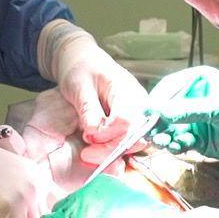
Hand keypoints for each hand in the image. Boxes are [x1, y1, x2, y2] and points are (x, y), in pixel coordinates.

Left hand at [39, 22, 150, 157]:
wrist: (83, 63)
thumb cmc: (81, 70)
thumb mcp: (79, 85)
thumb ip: (88, 109)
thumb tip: (95, 133)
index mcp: (128, 91)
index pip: (127, 121)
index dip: (108, 134)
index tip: (87, 136)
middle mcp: (140, 105)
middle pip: (135, 137)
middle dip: (110, 150)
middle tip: (85, 154)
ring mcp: (138, 116)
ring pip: (133, 144)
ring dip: (110, 153)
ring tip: (87, 153)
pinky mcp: (131, 125)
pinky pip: (127, 143)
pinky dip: (111, 151)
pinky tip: (94, 152)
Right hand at [147, 66, 218, 168]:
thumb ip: (190, 110)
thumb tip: (158, 111)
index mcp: (198, 80)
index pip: (168, 88)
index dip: (156, 101)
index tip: (146, 114)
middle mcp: (192, 99)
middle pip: (164, 109)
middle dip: (157, 122)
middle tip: (151, 134)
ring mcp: (194, 120)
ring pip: (168, 128)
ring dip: (164, 136)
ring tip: (166, 143)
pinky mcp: (198, 139)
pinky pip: (178, 141)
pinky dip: (174, 145)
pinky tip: (177, 148)